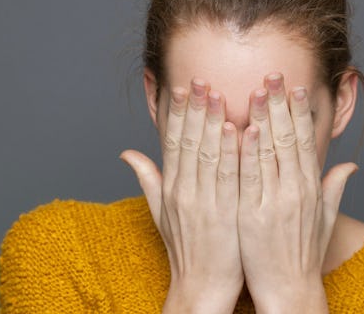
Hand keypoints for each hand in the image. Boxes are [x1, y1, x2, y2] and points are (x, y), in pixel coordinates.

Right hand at [121, 78, 242, 313]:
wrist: (201, 285)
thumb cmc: (186, 247)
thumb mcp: (160, 212)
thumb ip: (148, 178)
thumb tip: (126, 152)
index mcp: (171, 188)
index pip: (173, 143)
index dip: (178, 114)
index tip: (183, 88)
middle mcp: (184, 191)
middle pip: (189, 142)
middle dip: (194, 108)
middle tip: (200, 78)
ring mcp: (204, 202)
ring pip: (207, 154)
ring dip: (212, 121)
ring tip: (217, 92)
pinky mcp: (225, 214)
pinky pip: (228, 177)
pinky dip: (231, 152)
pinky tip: (237, 129)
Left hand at [237, 73, 358, 312]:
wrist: (290, 290)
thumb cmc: (302, 254)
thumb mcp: (324, 219)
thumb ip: (334, 188)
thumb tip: (350, 166)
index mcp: (310, 188)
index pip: (305, 141)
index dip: (299, 112)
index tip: (293, 86)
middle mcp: (296, 190)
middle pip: (288, 139)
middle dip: (280, 104)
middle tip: (273, 74)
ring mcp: (276, 202)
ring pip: (270, 152)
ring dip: (263, 118)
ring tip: (257, 89)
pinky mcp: (254, 215)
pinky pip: (251, 177)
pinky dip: (248, 151)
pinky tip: (243, 128)